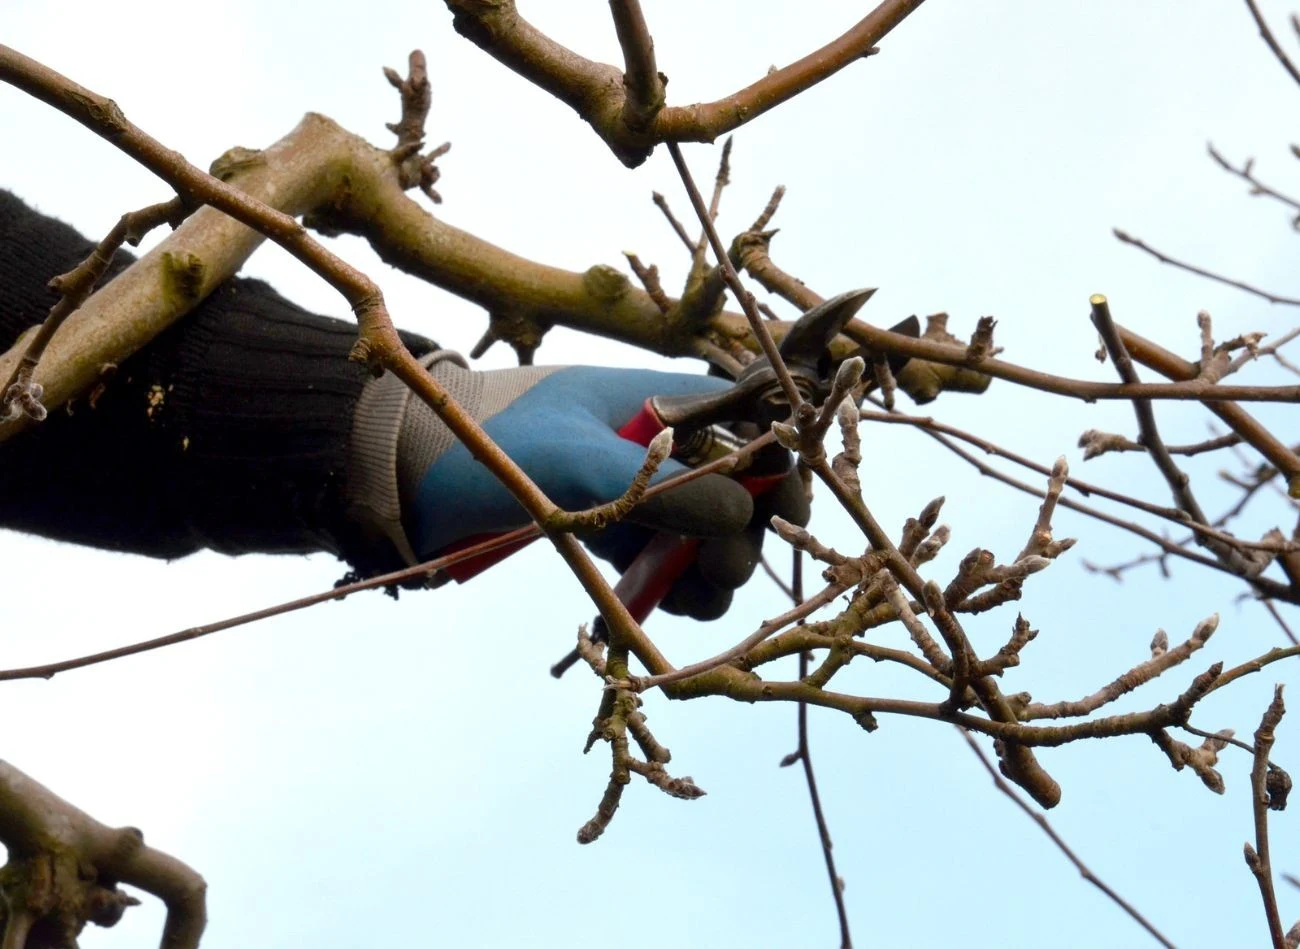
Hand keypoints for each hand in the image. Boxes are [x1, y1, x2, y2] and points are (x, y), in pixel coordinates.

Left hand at [399, 361, 809, 619]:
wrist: (415, 471)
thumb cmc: (497, 441)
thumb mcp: (575, 460)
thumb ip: (656, 488)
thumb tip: (740, 519)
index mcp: (663, 402)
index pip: (750, 424)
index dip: (778, 467)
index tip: (787, 514)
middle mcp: (662, 445)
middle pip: (740, 489)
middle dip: (744, 533)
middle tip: (718, 570)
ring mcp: (640, 489)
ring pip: (707, 534)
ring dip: (713, 570)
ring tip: (691, 597)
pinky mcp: (615, 529)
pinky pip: (666, 561)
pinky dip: (674, 587)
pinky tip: (658, 605)